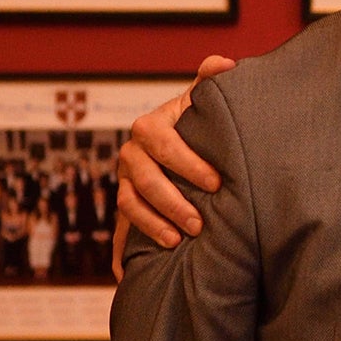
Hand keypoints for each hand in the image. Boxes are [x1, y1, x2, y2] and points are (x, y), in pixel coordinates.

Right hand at [110, 55, 236, 279]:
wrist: (188, 147)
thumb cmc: (202, 126)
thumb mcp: (205, 105)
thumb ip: (211, 84)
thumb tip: (223, 63)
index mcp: (151, 127)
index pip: (162, 142)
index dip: (187, 162)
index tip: (217, 182)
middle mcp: (132, 154)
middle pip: (141, 179)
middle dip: (171, 202)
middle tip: (200, 223)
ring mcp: (125, 182)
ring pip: (128, 205)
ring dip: (151, 225)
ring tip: (178, 242)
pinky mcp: (126, 209)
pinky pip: (117, 233)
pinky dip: (121, 255)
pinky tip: (129, 276)